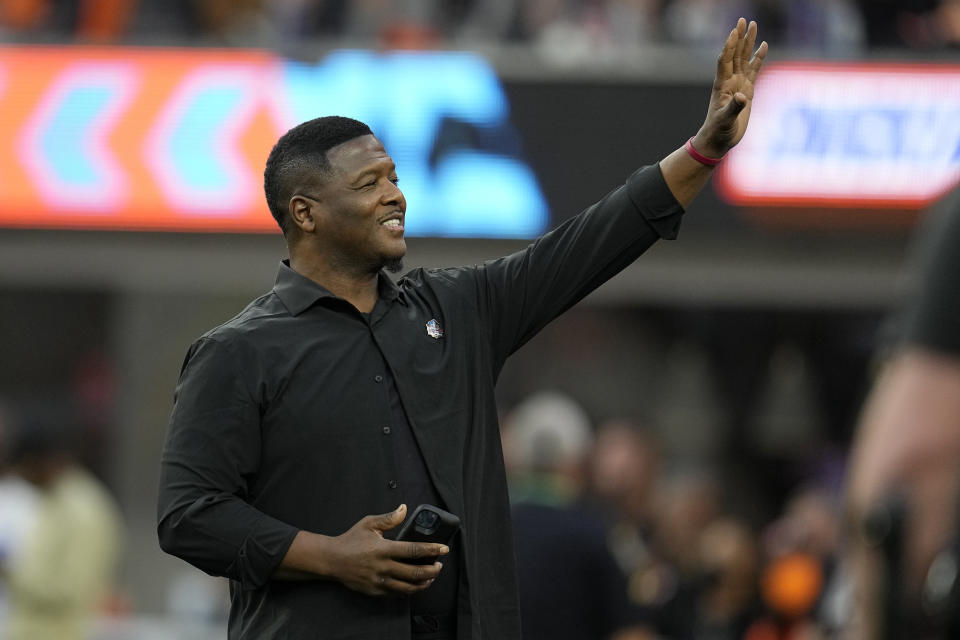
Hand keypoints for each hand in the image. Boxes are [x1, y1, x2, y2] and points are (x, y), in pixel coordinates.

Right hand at [324, 504, 449, 595]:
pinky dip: (409, 590)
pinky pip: (396, 594)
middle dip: (432, 570)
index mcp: (383, 549)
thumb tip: (404, 508)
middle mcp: (383, 567)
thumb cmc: (350, 540)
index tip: (444, 549)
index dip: (432, 550)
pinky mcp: (375, 591)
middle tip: (439, 565)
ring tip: (431, 577)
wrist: (331, 560)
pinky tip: (415, 585)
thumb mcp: (368, 524)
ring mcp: (379, 581)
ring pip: (408, 587)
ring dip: (423, 583)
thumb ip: (389, 518)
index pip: (414, 550)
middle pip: (415, 573)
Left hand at [693, 18, 767, 157]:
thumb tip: (742, 96)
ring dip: (748, 43)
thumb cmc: (718, 131)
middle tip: (743, 20)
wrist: (718, 140)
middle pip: (735, 54)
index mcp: (722, 85)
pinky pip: (753, 70)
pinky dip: (758, 58)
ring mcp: (738, 84)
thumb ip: (734, 107)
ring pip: (744, 59)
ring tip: (753, 26)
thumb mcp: (725, 120)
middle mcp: (730, 81)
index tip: (734, 32)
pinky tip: (763, 46)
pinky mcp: (747, 90)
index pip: (725, 61)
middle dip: (739, 38)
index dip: (730, 47)